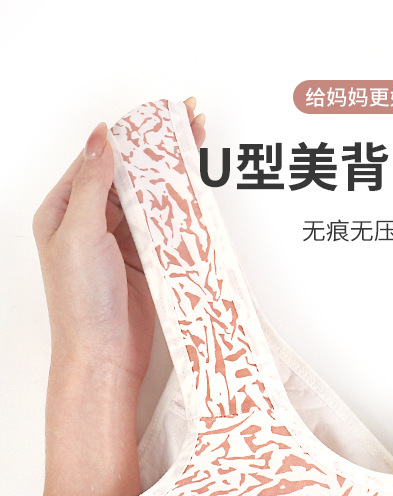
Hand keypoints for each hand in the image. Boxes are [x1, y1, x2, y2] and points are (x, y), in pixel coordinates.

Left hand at [32, 97, 206, 387]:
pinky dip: (182, 208)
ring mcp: (122, 241)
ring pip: (152, 197)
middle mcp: (92, 222)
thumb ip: (92, 184)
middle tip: (188, 121)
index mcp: (64, 209)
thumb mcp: (78, 233)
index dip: (131, 134)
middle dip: (160, 148)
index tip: (159, 115)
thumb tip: (101, 138)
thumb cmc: (80, 302)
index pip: (100, 159)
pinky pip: (166, 226)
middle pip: (130, 174)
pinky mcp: (147, 260)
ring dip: (174, 174)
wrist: (104, 354)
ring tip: (198, 147)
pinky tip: (196, 190)